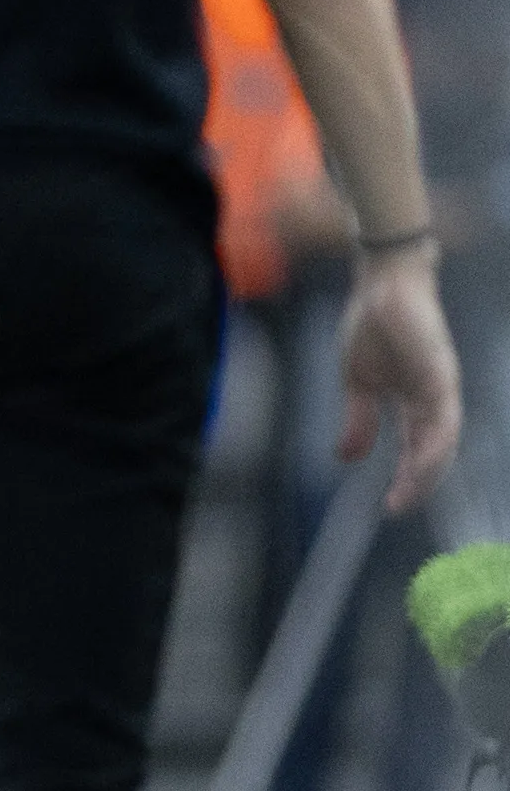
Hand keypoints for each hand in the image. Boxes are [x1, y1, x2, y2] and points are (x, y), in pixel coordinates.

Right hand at [339, 247, 466, 511]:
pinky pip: (443, 419)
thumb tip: (348, 458)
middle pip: (435, 453)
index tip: (389, 506)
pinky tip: (420, 463)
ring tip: (406, 493)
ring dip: (427, 472)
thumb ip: (358, 420)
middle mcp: (435, 400)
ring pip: (443, 442)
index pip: (416, 449)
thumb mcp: (356, 381)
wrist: (381, 283)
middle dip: (419, 484)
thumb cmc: (371, 325)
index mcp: (414, 402)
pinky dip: (434, 444)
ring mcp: (441, 389)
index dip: (406, 478)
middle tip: (397, 507)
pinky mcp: (441, 375)